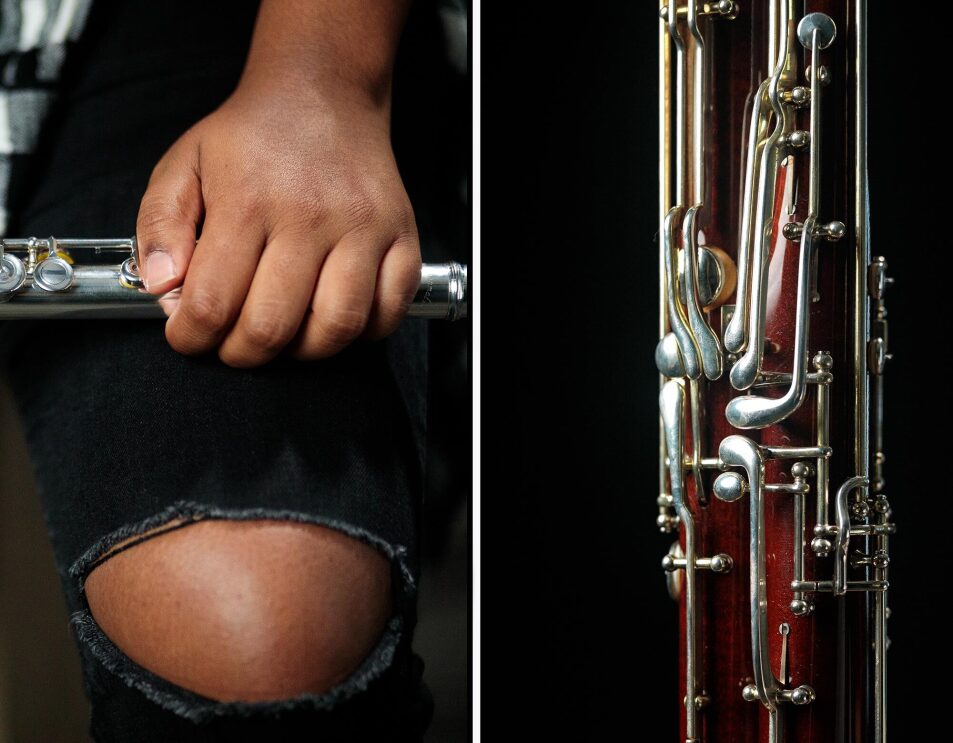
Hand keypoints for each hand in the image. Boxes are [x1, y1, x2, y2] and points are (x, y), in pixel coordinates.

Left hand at [135, 82, 420, 366]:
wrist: (323, 93)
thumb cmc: (252, 137)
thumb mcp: (183, 164)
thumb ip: (159, 226)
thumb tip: (164, 289)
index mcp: (248, 201)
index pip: (213, 302)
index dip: (192, 337)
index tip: (189, 336)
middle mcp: (310, 218)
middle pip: (273, 327)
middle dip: (242, 353)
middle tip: (233, 344)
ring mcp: (364, 230)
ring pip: (336, 328)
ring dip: (302, 352)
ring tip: (285, 335)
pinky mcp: (402, 239)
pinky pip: (389, 313)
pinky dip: (361, 333)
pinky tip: (333, 317)